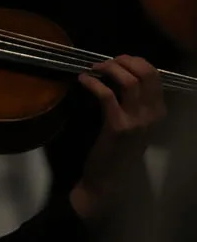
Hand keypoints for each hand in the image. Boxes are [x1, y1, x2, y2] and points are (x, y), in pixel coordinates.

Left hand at [69, 55, 165, 222]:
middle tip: (104, 62)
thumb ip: (135, 102)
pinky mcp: (118, 126)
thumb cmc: (118, 150)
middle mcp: (154, 114)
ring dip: (109, 68)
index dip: (135, 61)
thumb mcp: (135, 124)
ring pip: (129, 80)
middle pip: (146, 73)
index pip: (155, 75)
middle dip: (124, 61)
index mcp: (159, 112)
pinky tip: (83, 80)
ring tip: (94, 69)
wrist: (109, 180)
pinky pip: (107, 95)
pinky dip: (93, 83)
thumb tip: (120, 73)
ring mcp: (138, 121)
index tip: (117, 61)